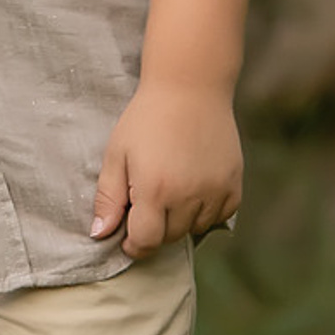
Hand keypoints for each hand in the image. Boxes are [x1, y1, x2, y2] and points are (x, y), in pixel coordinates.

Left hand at [91, 78, 242, 258]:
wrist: (190, 89)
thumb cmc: (145, 119)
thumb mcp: (116, 154)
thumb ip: (108, 197)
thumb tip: (99, 234)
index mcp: (155, 190)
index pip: (146, 242)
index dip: (133, 245)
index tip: (127, 238)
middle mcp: (189, 197)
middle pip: (170, 237)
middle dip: (154, 229)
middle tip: (144, 203)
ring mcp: (216, 193)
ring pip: (195, 229)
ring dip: (179, 221)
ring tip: (168, 190)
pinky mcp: (234, 186)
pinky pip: (220, 217)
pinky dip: (205, 212)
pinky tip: (192, 188)